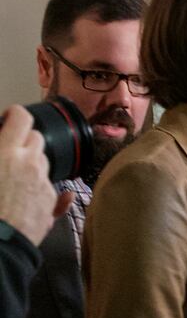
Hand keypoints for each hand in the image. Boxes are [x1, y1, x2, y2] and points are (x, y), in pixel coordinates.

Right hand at [0, 105, 70, 245]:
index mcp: (6, 152)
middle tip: (9, 150)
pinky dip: (40, 188)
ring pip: (44, 162)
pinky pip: (50, 188)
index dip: (16, 115)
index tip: (10, 118)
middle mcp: (29, 164)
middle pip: (37, 138)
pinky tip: (27, 196)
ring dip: (32, 164)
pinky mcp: (50, 203)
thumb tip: (3, 150)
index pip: (21, 118)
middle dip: (25, 141)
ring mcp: (43, 183)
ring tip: (13, 178)